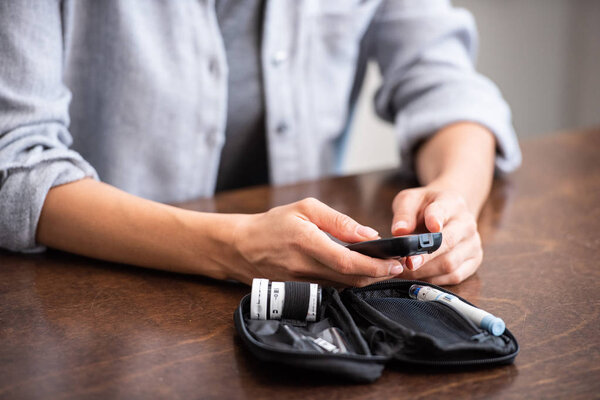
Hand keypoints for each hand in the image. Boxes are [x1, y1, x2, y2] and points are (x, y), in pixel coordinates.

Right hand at [229, 197, 403, 286]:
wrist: (241, 247)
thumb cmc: (273, 224)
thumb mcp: (305, 209)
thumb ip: (338, 221)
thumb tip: (368, 234)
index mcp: (306, 242)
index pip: (346, 260)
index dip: (374, 266)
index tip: (394, 264)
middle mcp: (303, 267)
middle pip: (349, 279)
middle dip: (377, 275)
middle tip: (396, 267)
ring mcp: (300, 284)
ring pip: (342, 288)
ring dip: (365, 281)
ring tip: (382, 270)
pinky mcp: (299, 293)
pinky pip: (331, 291)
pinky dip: (348, 285)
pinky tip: (358, 276)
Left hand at [390, 185, 482, 284]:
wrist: (447, 212)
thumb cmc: (425, 207)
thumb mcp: (410, 200)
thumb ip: (404, 214)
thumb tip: (398, 231)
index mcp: (451, 202)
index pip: (442, 210)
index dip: (435, 219)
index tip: (431, 227)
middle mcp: (466, 223)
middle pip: (448, 242)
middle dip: (425, 256)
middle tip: (406, 262)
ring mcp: (473, 243)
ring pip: (450, 264)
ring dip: (425, 271)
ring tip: (405, 271)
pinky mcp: (473, 261)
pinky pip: (454, 276)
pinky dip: (434, 280)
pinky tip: (418, 277)